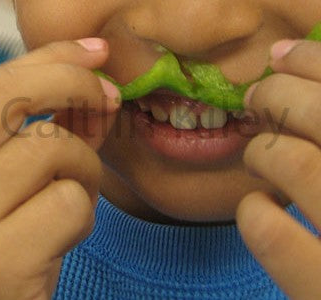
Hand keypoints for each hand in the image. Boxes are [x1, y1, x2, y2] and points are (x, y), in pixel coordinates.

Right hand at [0, 38, 120, 299]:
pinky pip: (70, 204)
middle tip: (107, 99)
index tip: (93, 52)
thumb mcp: (3, 190)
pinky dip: (82, 217)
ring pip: (53, 149)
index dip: (49, 59)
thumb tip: (89, 95)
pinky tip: (63, 241)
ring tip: (70, 204)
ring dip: (84, 172)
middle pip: (14, 96)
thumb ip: (34, 141)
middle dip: (76, 85)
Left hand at [237, 39, 320, 298]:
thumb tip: (304, 67)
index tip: (284, 56)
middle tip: (257, 97)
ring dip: (264, 151)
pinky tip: (261, 209)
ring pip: (295, 162)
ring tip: (259, 157)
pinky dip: (254, 212)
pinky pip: (271, 233)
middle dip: (278, 96)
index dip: (316, 61)